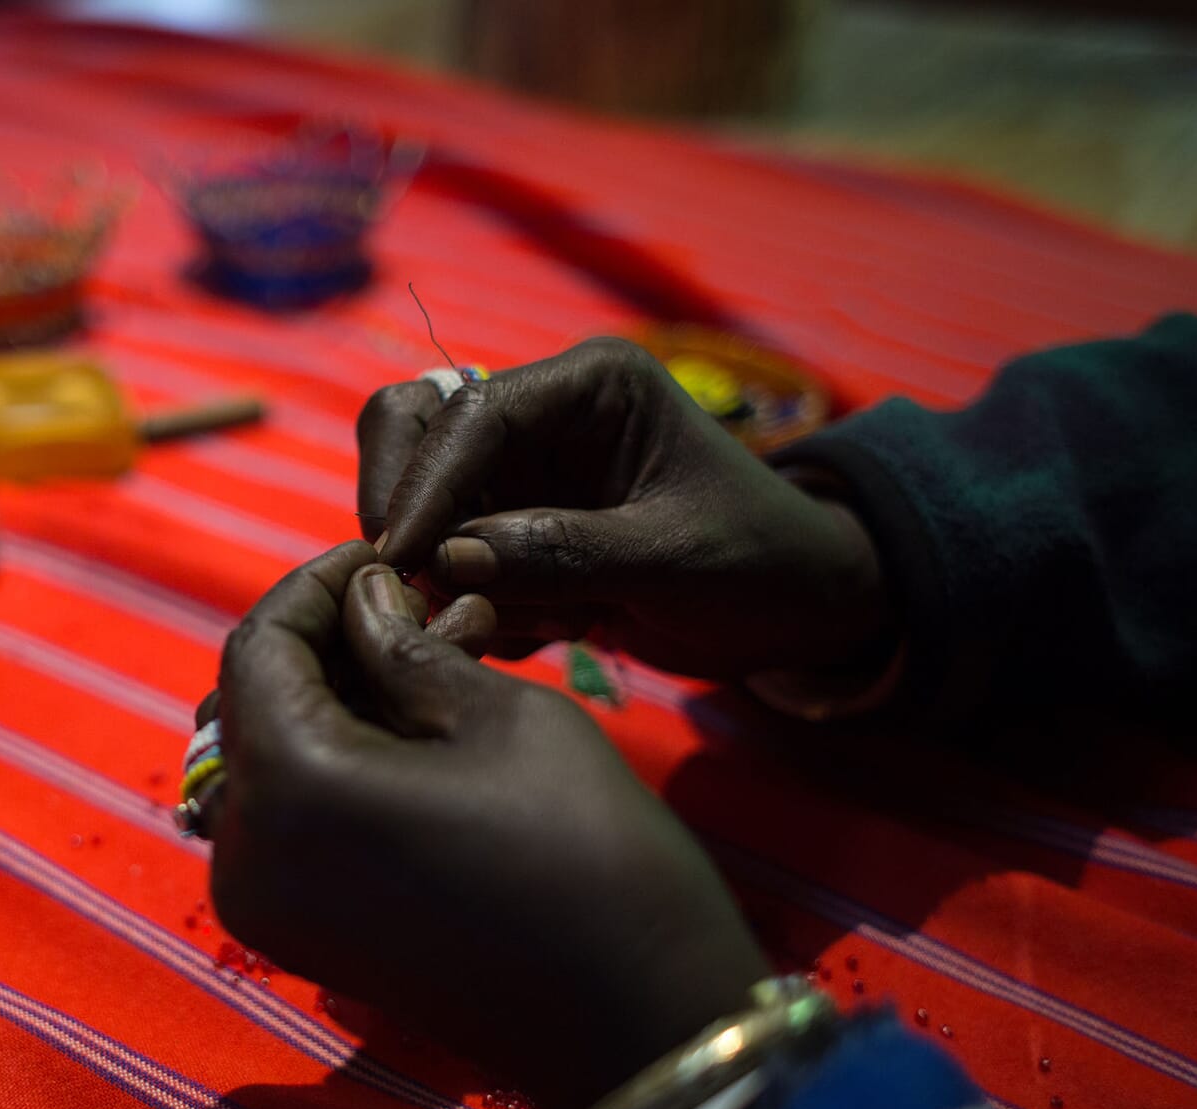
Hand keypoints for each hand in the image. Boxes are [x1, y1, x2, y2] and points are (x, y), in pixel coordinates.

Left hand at [208, 542, 765, 1108]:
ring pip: (268, 761)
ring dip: (333, 701)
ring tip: (432, 660)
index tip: (387, 558)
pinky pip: (289, 820)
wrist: (639, 1021)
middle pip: (250, 705)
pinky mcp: (299, 937)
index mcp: (286, 790)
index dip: (318, 585)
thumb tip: (362, 598)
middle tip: (418, 605)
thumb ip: (404, 644)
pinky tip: (416, 733)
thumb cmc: (587, 853)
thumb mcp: (499, 716)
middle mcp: (244, 856)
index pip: (259, 646)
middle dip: (326, 644)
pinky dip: (334, 765)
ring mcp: (266, 908)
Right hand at [357, 338, 890, 676]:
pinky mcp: (514, 532)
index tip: (400, 558)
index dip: (423, 483)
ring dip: (445, 571)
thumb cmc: (758, 561)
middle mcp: (541, 418)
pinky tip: (546, 634)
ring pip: (421, 505)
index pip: (468, 413)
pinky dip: (475, 605)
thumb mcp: (672, 558)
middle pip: (413, 429)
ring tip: (521, 625)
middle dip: (406, 510)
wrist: (796, 609)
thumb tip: (449, 560)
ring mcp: (522, 475)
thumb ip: (563, 553)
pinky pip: (450, 562)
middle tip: (412, 587)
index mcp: (588, 386)